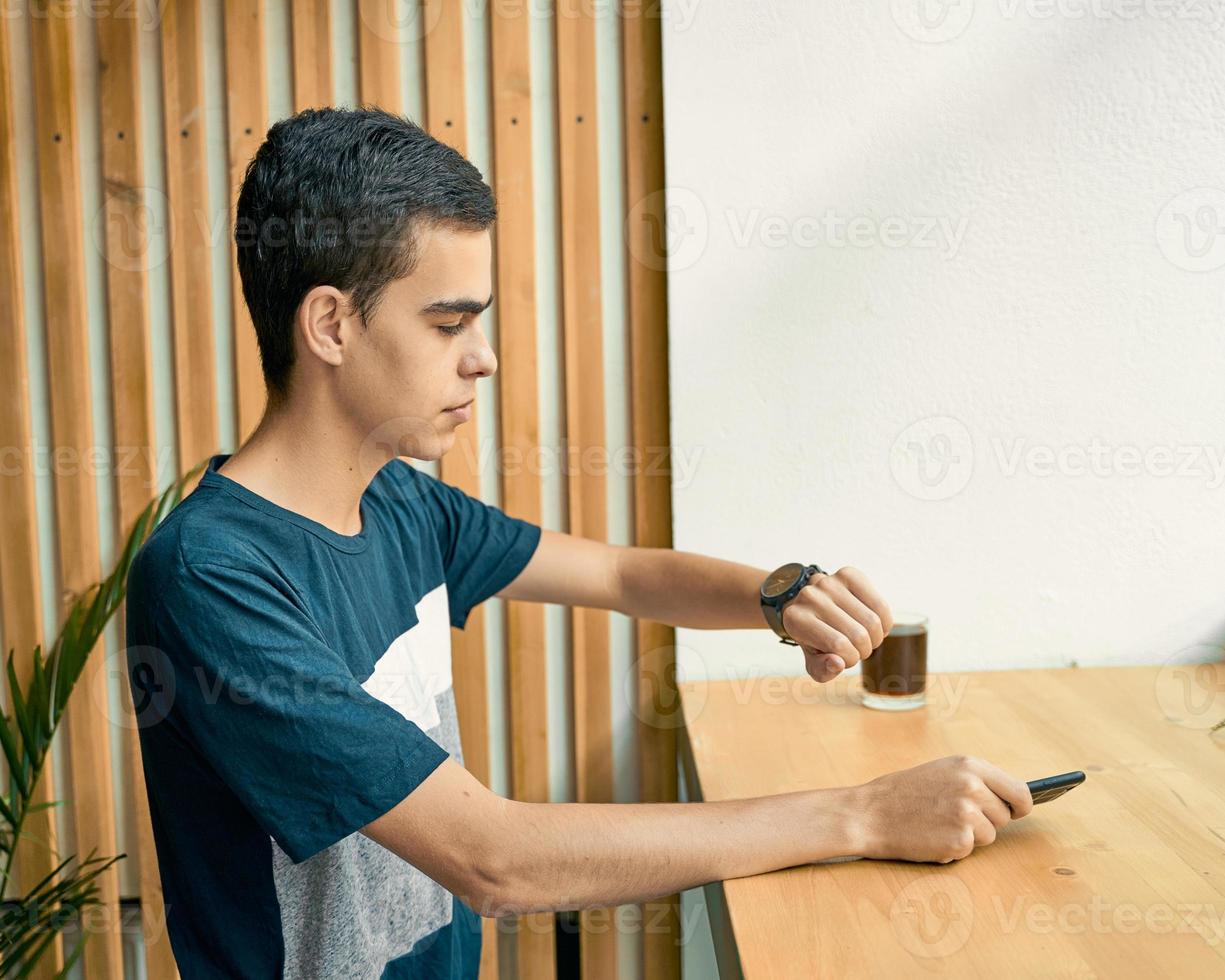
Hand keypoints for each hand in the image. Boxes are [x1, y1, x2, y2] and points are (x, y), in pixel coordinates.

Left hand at [779, 566, 892, 683]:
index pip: (839, 646)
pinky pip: (880, 605)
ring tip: (865, 639)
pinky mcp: (848, 574)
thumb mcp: (814, 660)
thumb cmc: (814, 638)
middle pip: (859, 635)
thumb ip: (822, 670)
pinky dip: (885, 623)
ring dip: (876, 639)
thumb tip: (838, 663)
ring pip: (872, 622)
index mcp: (796, 619)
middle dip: (864, 651)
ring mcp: (829, 582)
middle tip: (858, 650)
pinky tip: (875, 626)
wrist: (811, 605)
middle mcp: (810, 596)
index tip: (843, 658)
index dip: (850, 659)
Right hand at [849, 755, 1033, 863]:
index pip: (1019, 791)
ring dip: (970, 836)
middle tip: (953, 815)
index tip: (1018, 812)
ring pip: (990, 835)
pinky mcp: (959, 840)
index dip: (1021, 805)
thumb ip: (976, 780)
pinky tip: (931, 836)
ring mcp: (967, 814)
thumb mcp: (942, 771)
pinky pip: (970, 850)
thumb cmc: (904, 793)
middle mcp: (973, 787)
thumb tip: (1015, 799)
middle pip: (1005, 816)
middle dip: (986, 821)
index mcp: (970, 765)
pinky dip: (954, 848)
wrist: (869, 813)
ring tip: (939, 824)